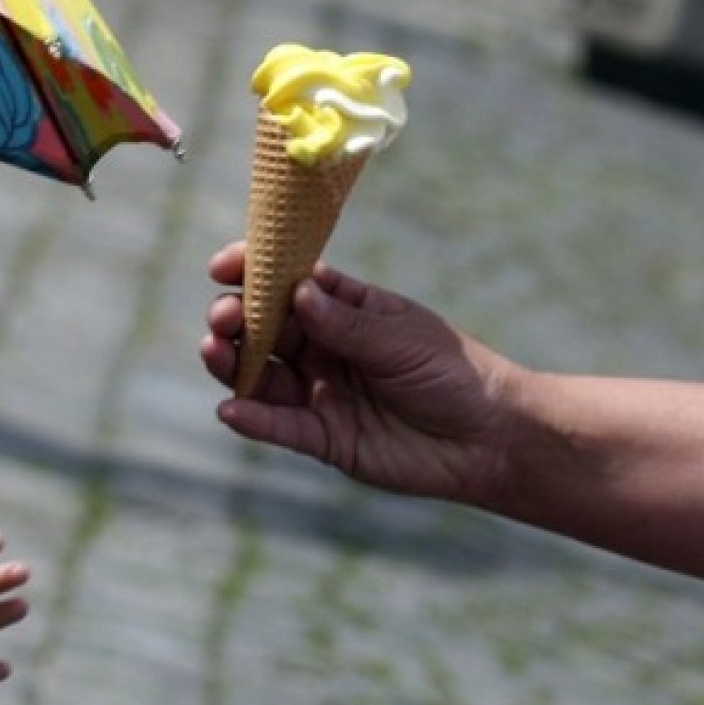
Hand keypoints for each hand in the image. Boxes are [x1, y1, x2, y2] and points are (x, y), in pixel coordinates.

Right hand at [199, 241, 518, 501]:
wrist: (488, 437)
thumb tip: (298, 294)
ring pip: (261, 375)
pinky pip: (279, 426)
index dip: (252, 271)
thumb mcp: (402, 339)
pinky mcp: (322, 437)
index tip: (223, 266)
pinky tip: (232, 409)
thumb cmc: (452, 373)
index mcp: (343, 308)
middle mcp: (323, 347)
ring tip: (215, 351)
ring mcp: (318, 391)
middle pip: (263, 328)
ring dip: (232, 363)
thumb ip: (347, 324)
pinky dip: (253, 418)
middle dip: (235, 317)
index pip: (287, 282)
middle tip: (225, 317)